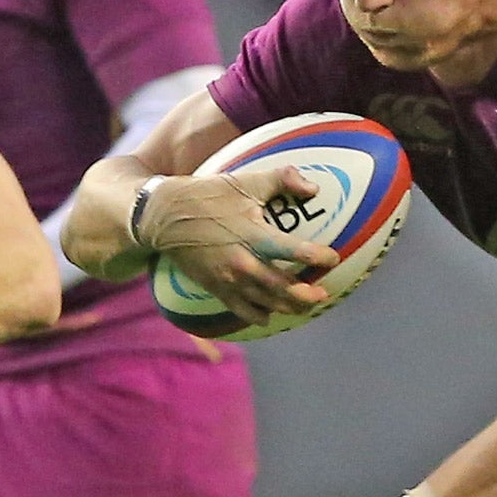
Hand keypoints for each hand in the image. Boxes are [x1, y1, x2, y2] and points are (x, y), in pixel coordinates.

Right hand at [140, 168, 339, 326]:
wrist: (163, 216)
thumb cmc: (206, 195)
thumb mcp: (244, 181)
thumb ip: (282, 180)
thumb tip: (314, 189)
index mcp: (253, 234)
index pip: (294, 250)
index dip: (318, 256)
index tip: (333, 257)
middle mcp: (242, 262)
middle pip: (284, 288)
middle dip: (308, 294)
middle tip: (324, 293)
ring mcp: (228, 279)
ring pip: (267, 303)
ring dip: (289, 307)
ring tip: (306, 305)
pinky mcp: (216, 288)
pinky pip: (243, 311)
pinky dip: (261, 315)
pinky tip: (271, 314)